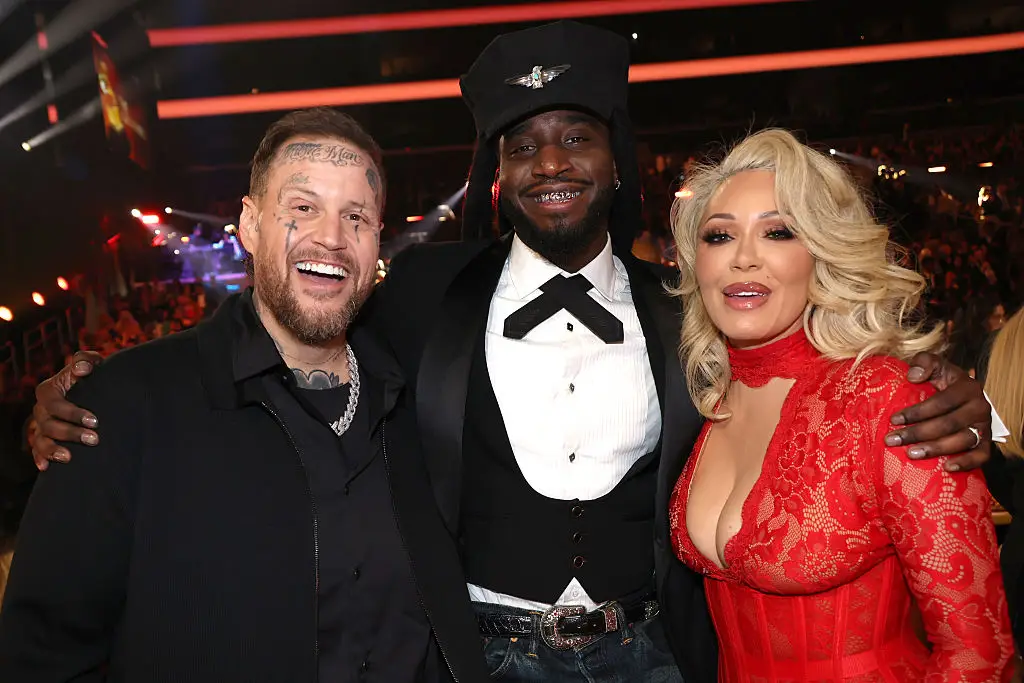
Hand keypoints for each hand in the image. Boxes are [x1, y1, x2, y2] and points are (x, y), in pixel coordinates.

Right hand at [31, 351, 103, 470]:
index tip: (94, 420)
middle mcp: (41, 409)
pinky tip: (46, 468)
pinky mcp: (44, 439)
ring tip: (69, 458)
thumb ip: (86, 361)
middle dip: (70, 433)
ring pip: (40, 440)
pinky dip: (40, 459)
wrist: (94, 391)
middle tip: (94, 439)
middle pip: (48, 424)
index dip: (72, 413)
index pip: (54, 403)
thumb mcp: (91, 364)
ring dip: (53, 449)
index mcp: (48, 390)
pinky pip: (37, 451)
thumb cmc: (92, 376)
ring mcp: (41, 426)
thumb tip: (81, 369)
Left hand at [886, 352, 990, 471]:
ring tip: (910, 454)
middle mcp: (980, 407)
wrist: (963, 396)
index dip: (917, 412)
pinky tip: (946, 468)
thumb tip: (913, 376)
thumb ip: (923, 363)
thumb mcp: (934, 365)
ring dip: (935, 449)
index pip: (941, 402)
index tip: (893, 420)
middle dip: (918, 433)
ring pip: (962, 441)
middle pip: (948, 423)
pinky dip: (966, 463)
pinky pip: (981, 456)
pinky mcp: (986, 442)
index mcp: (967, 387)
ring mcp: (985, 426)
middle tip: (892, 440)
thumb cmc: (943, 381)